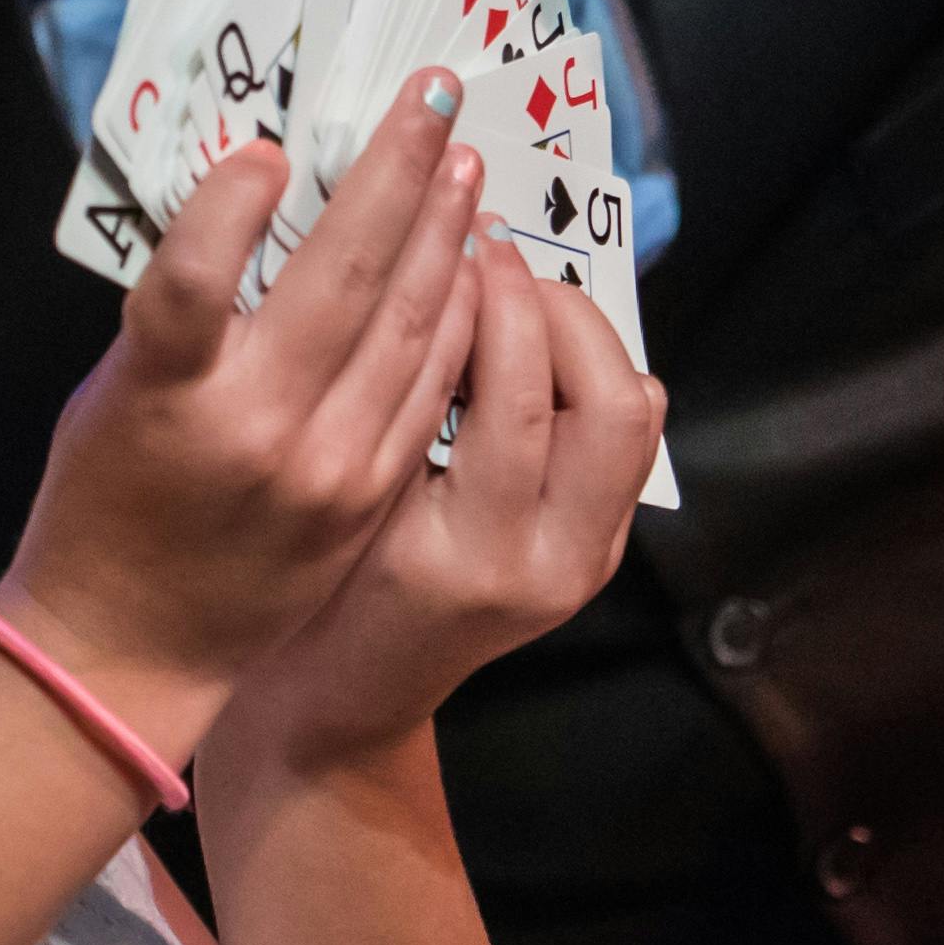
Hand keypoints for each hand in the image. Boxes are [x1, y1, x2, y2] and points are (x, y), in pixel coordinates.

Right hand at [0, 85, 488, 724]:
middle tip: (433, 99)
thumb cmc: (104, 501)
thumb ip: (186, 313)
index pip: (195, 281)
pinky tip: (466, 263)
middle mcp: (253, 430)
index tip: (271, 150)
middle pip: (341, 279)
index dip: (230, 208)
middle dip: (396, 174)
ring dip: (441, 235)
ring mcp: (326, 468)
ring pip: (407, 327)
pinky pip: (429, 388)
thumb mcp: (116, 390)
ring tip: (460, 167)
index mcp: (163, 395)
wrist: (131, 644)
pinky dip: (452, 317)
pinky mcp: (369, 496)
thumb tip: (262, 207)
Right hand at [232, 243, 663, 771]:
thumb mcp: (336, 499)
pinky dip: (591, 375)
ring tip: (513, 297)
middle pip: (613, 402)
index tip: (457, 243)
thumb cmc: (308, 601)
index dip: (498, 302)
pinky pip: (628, 442)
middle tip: (493, 261)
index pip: (524, 401)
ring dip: (584, 338)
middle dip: (559, 308)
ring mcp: (584, 565)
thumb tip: (431, 273)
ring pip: (635, 416)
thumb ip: (391, 400)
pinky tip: (529, 350)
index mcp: (471, 557)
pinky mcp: (594, 553)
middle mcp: (550, 567)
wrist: (343, 701)